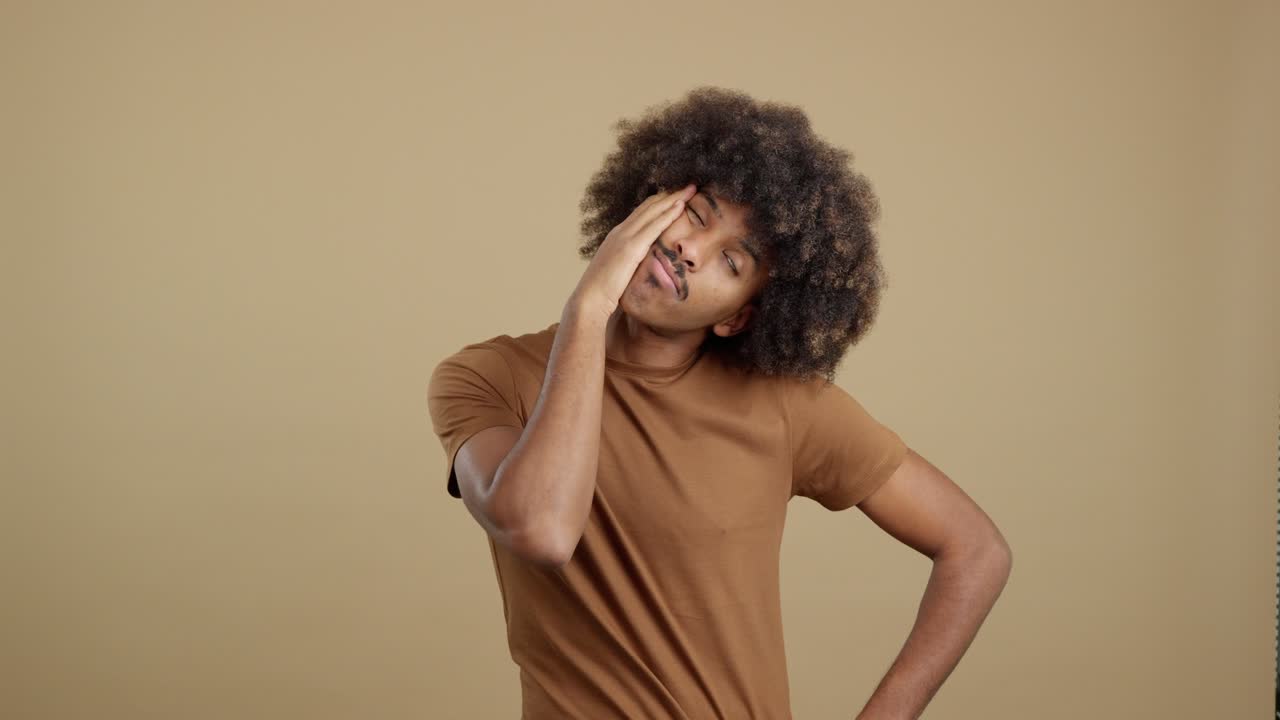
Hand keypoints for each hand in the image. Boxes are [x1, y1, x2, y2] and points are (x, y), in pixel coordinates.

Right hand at [569, 182, 695, 320]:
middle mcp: (620, 231)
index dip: (660, 202)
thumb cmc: (602, 292)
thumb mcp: (617, 272)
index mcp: (617, 237)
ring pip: (653, 211)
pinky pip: (654, 226)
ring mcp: (625, 237)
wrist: (588, 299)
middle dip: (670, 193)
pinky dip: (669, 213)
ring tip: (691, 188)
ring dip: (674, 198)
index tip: (675, 195)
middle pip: (649, 206)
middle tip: (688, 184)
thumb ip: (628, 264)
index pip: (641, 213)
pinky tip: (681, 206)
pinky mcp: (631, 247)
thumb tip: (639, 268)